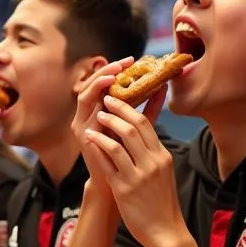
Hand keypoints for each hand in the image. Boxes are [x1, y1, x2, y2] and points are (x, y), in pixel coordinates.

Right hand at [72, 58, 136, 198]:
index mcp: (102, 111)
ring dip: (99, 80)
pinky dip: (94, 95)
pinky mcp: (81, 132)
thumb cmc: (130, 158)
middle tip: (125, 62)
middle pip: (93, 83)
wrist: (118, 186)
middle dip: (108, 70)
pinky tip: (108, 91)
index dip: (117, 70)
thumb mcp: (140, 127)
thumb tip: (163, 87)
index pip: (106, 84)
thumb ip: (149, 108)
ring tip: (115, 73)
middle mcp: (90, 114)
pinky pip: (84, 107)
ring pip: (85, 92)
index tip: (133, 60)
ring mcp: (83, 123)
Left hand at [82, 88, 179, 246]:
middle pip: (133, 126)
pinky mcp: (124, 188)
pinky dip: (98, 146)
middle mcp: (152, 162)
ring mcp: (138, 175)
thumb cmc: (162, 202)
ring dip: (105, 126)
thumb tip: (143, 134)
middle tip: (104, 101)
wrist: (165, 231)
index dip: (129, 108)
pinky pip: (109, 162)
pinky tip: (90, 139)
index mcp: (162, 156)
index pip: (146, 124)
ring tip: (96, 118)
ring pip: (119, 142)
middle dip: (116, 110)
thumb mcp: (164, 173)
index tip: (117, 99)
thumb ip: (153, 153)